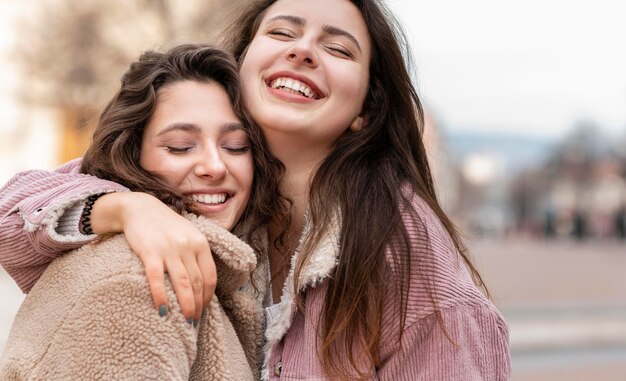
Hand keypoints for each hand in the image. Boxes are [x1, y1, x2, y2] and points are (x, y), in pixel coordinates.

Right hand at [90, 192, 215, 321]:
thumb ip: (196, 253)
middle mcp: (188, 246)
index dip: (208, 296)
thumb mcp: (188, 234)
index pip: (210, 276)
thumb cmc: (165, 225)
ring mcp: (169, 249)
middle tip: (194, 320)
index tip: (204, 309)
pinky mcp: (150, 252)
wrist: (139, 208)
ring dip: (186, 305)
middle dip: (198, 305)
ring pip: (182, 283)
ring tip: (186, 321)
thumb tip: (203, 282)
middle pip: (197, 282)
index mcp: (200, 243)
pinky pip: (158, 279)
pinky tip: (163, 310)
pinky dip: (161, 296)